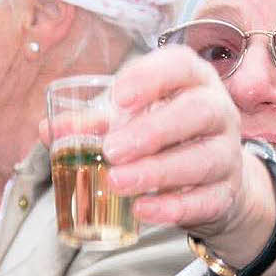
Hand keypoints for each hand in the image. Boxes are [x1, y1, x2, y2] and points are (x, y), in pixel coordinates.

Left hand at [101, 45, 254, 239]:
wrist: (211, 178)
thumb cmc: (166, 136)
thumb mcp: (134, 120)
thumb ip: (95, 122)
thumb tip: (48, 129)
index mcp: (193, 80)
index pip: (180, 65)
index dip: (150, 77)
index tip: (118, 96)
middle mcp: (218, 111)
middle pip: (197, 112)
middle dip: (153, 131)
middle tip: (112, 150)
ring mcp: (227, 153)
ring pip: (203, 159)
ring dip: (157, 172)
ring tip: (117, 181)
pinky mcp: (227, 192)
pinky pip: (205, 200)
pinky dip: (172, 207)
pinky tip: (142, 210)